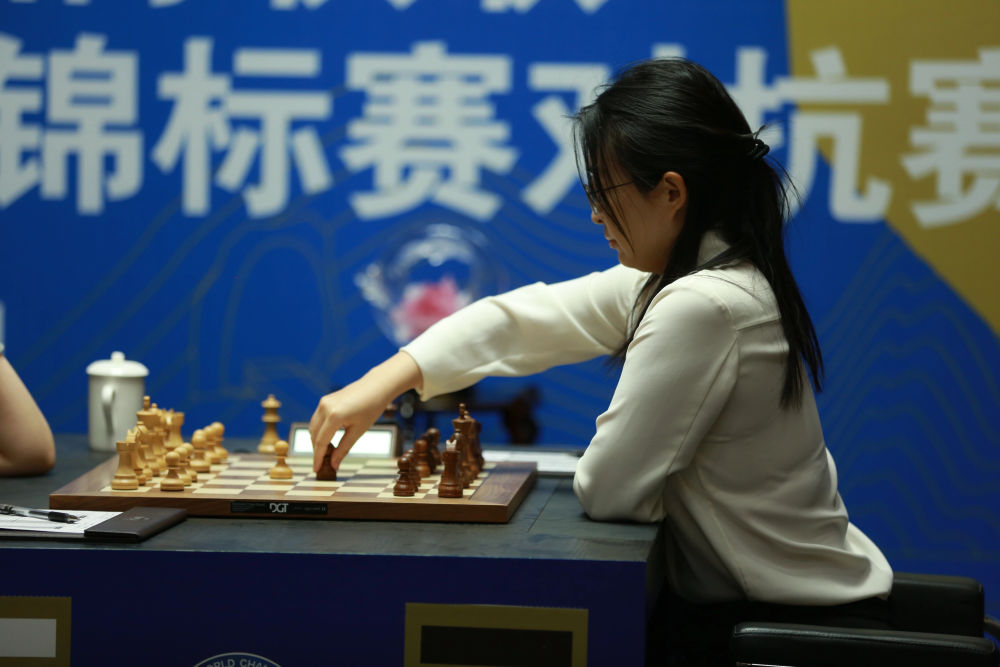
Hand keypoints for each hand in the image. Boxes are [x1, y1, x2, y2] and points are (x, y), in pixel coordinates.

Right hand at [309, 352, 422, 471]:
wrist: (376, 386)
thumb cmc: (371, 408)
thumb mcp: (358, 431)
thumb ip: (343, 449)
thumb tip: (334, 465)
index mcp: (334, 416)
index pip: (321, 442)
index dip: (317, 458)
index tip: (316, 470)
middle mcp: (325, 408)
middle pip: (314, 435)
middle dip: (317, 450)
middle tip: (323, 464)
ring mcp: (323, 402)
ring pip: (313, 427)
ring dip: (317, 440)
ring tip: (327, 452)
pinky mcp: (325, 400)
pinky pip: (317, 419)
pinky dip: (319, 430)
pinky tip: (328, 439)